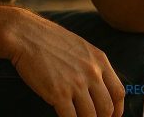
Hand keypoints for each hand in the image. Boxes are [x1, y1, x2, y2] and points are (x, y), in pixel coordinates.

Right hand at [6, 9, 124, 116]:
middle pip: (107, 107)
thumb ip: (91, 65)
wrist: (24, 34)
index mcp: (99, 60)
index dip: (117, 109)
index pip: (118, 92)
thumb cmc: (47, 39)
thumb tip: (96, 87)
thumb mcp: (79, 46)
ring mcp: (76, 84)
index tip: (111, 116)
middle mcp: (91, 72)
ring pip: (91, 116)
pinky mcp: (58, 93)